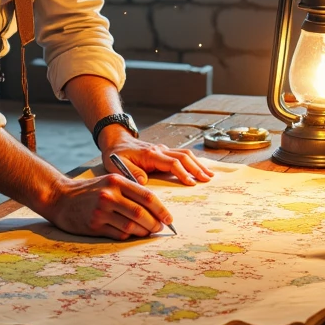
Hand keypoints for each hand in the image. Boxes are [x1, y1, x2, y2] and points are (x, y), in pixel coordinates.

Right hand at [41, 171, 173, 239]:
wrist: (61, 198)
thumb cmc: (90, 191)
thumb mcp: (109, 182)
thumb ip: (130, 191)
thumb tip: (154, 209)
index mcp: (117, 181)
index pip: (146, 196)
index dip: (161, 209)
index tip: (168, 218)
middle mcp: (109, 195)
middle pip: (141, 213)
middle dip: (154, 223)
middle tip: (160, 228)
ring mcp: (101, 211)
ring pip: (131, 226)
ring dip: (143, 232)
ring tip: (148, 232)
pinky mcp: (94, 225)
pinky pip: (119, 234)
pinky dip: (128, 235)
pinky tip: (131, 233)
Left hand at [97, 130, 212, 185]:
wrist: (115, 141)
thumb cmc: (116, 155)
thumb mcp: (117, 165)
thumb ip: (130, 172)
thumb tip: (144, 181)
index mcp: (150, 154)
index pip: (172, 163)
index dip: (182, 173)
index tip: (191, 184)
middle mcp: (159, 150)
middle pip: (183, 157)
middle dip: (196, 168)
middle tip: (207, 180)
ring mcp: (163, 149)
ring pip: (185, 154)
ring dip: (198, 164)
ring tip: (209, 175)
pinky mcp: (163, 152)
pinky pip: (181, 154)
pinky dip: (193, 161)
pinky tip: (200, 168)